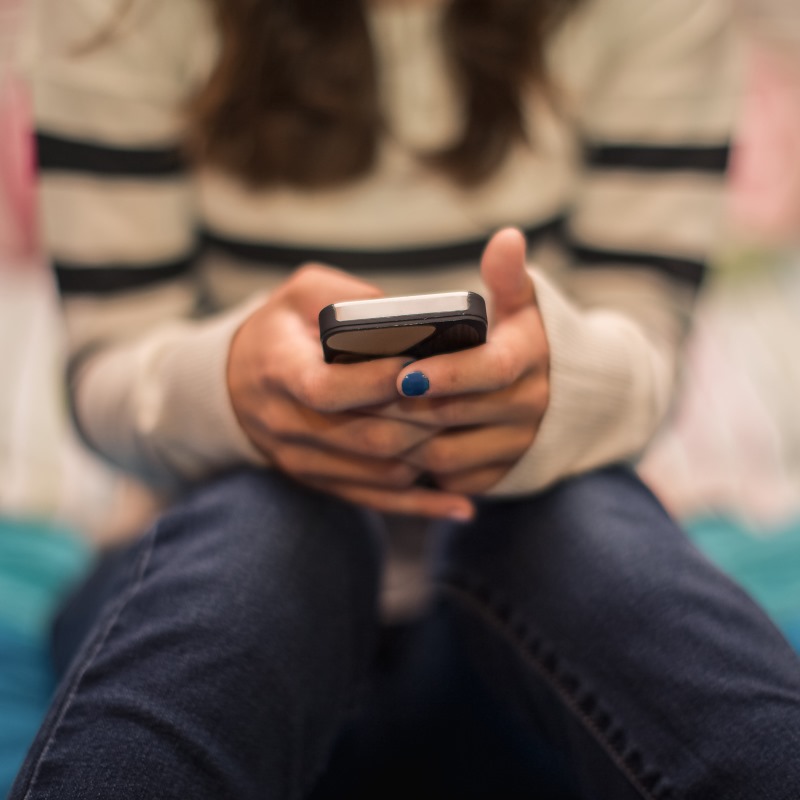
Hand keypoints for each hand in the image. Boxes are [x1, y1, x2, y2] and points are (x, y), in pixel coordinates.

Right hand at [227, 264, 474, 518]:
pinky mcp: (320, 481)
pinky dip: (420, 505)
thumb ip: (349, 298)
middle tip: (468, 403)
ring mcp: (303, 460)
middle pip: (365, 436)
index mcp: (279, 371)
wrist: (235, 382)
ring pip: (378, 473)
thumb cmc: (280, 330)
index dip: (375, 382)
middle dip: (421, 421)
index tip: (420, 367)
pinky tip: (460, 505)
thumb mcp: (301, 294)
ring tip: (471, 439)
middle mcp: (287, 424)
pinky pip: (374, 501)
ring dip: (428, 458)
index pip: (326, 389)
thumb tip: (410, 320)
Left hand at [367, 228, 549, 493]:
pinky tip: (387, 446)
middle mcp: (529, 408)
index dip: (447, 373)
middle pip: (455, 416)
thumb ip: (510, 274)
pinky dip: (417, 467)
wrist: (568, 396)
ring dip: (401, 440)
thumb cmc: (526, 339)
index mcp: (530, 360)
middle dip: (403, 408)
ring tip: (363, 419)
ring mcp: (514, 447)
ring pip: (444, 454)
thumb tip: (507, 237)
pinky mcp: (499, 475)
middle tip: (356, 398)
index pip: (490, 370)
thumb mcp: (524, 304)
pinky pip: (450, 479)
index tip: (405, 373)